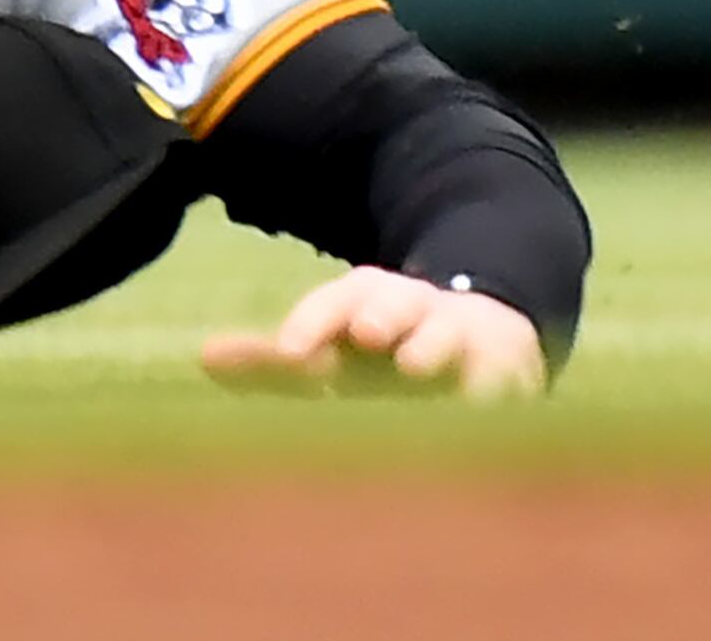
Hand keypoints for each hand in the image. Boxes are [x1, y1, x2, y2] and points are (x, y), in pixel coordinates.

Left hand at [199, 265, 546, 400]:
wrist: (483, 335)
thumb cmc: (387, 355)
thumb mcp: (335, 354)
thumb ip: (273, 364)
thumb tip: (204, 361)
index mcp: (361, 304)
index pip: (333, 302)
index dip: (314, 322)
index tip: (292, 352)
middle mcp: (408, 312)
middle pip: (390, 303)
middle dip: (377, 315)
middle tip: (365, 332)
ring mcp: (458, 337)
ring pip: (443, 335)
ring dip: (430, 346)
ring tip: (415, 365)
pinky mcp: (507, 369)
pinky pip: (498, 379)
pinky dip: (487, 392)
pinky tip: (476, 408)